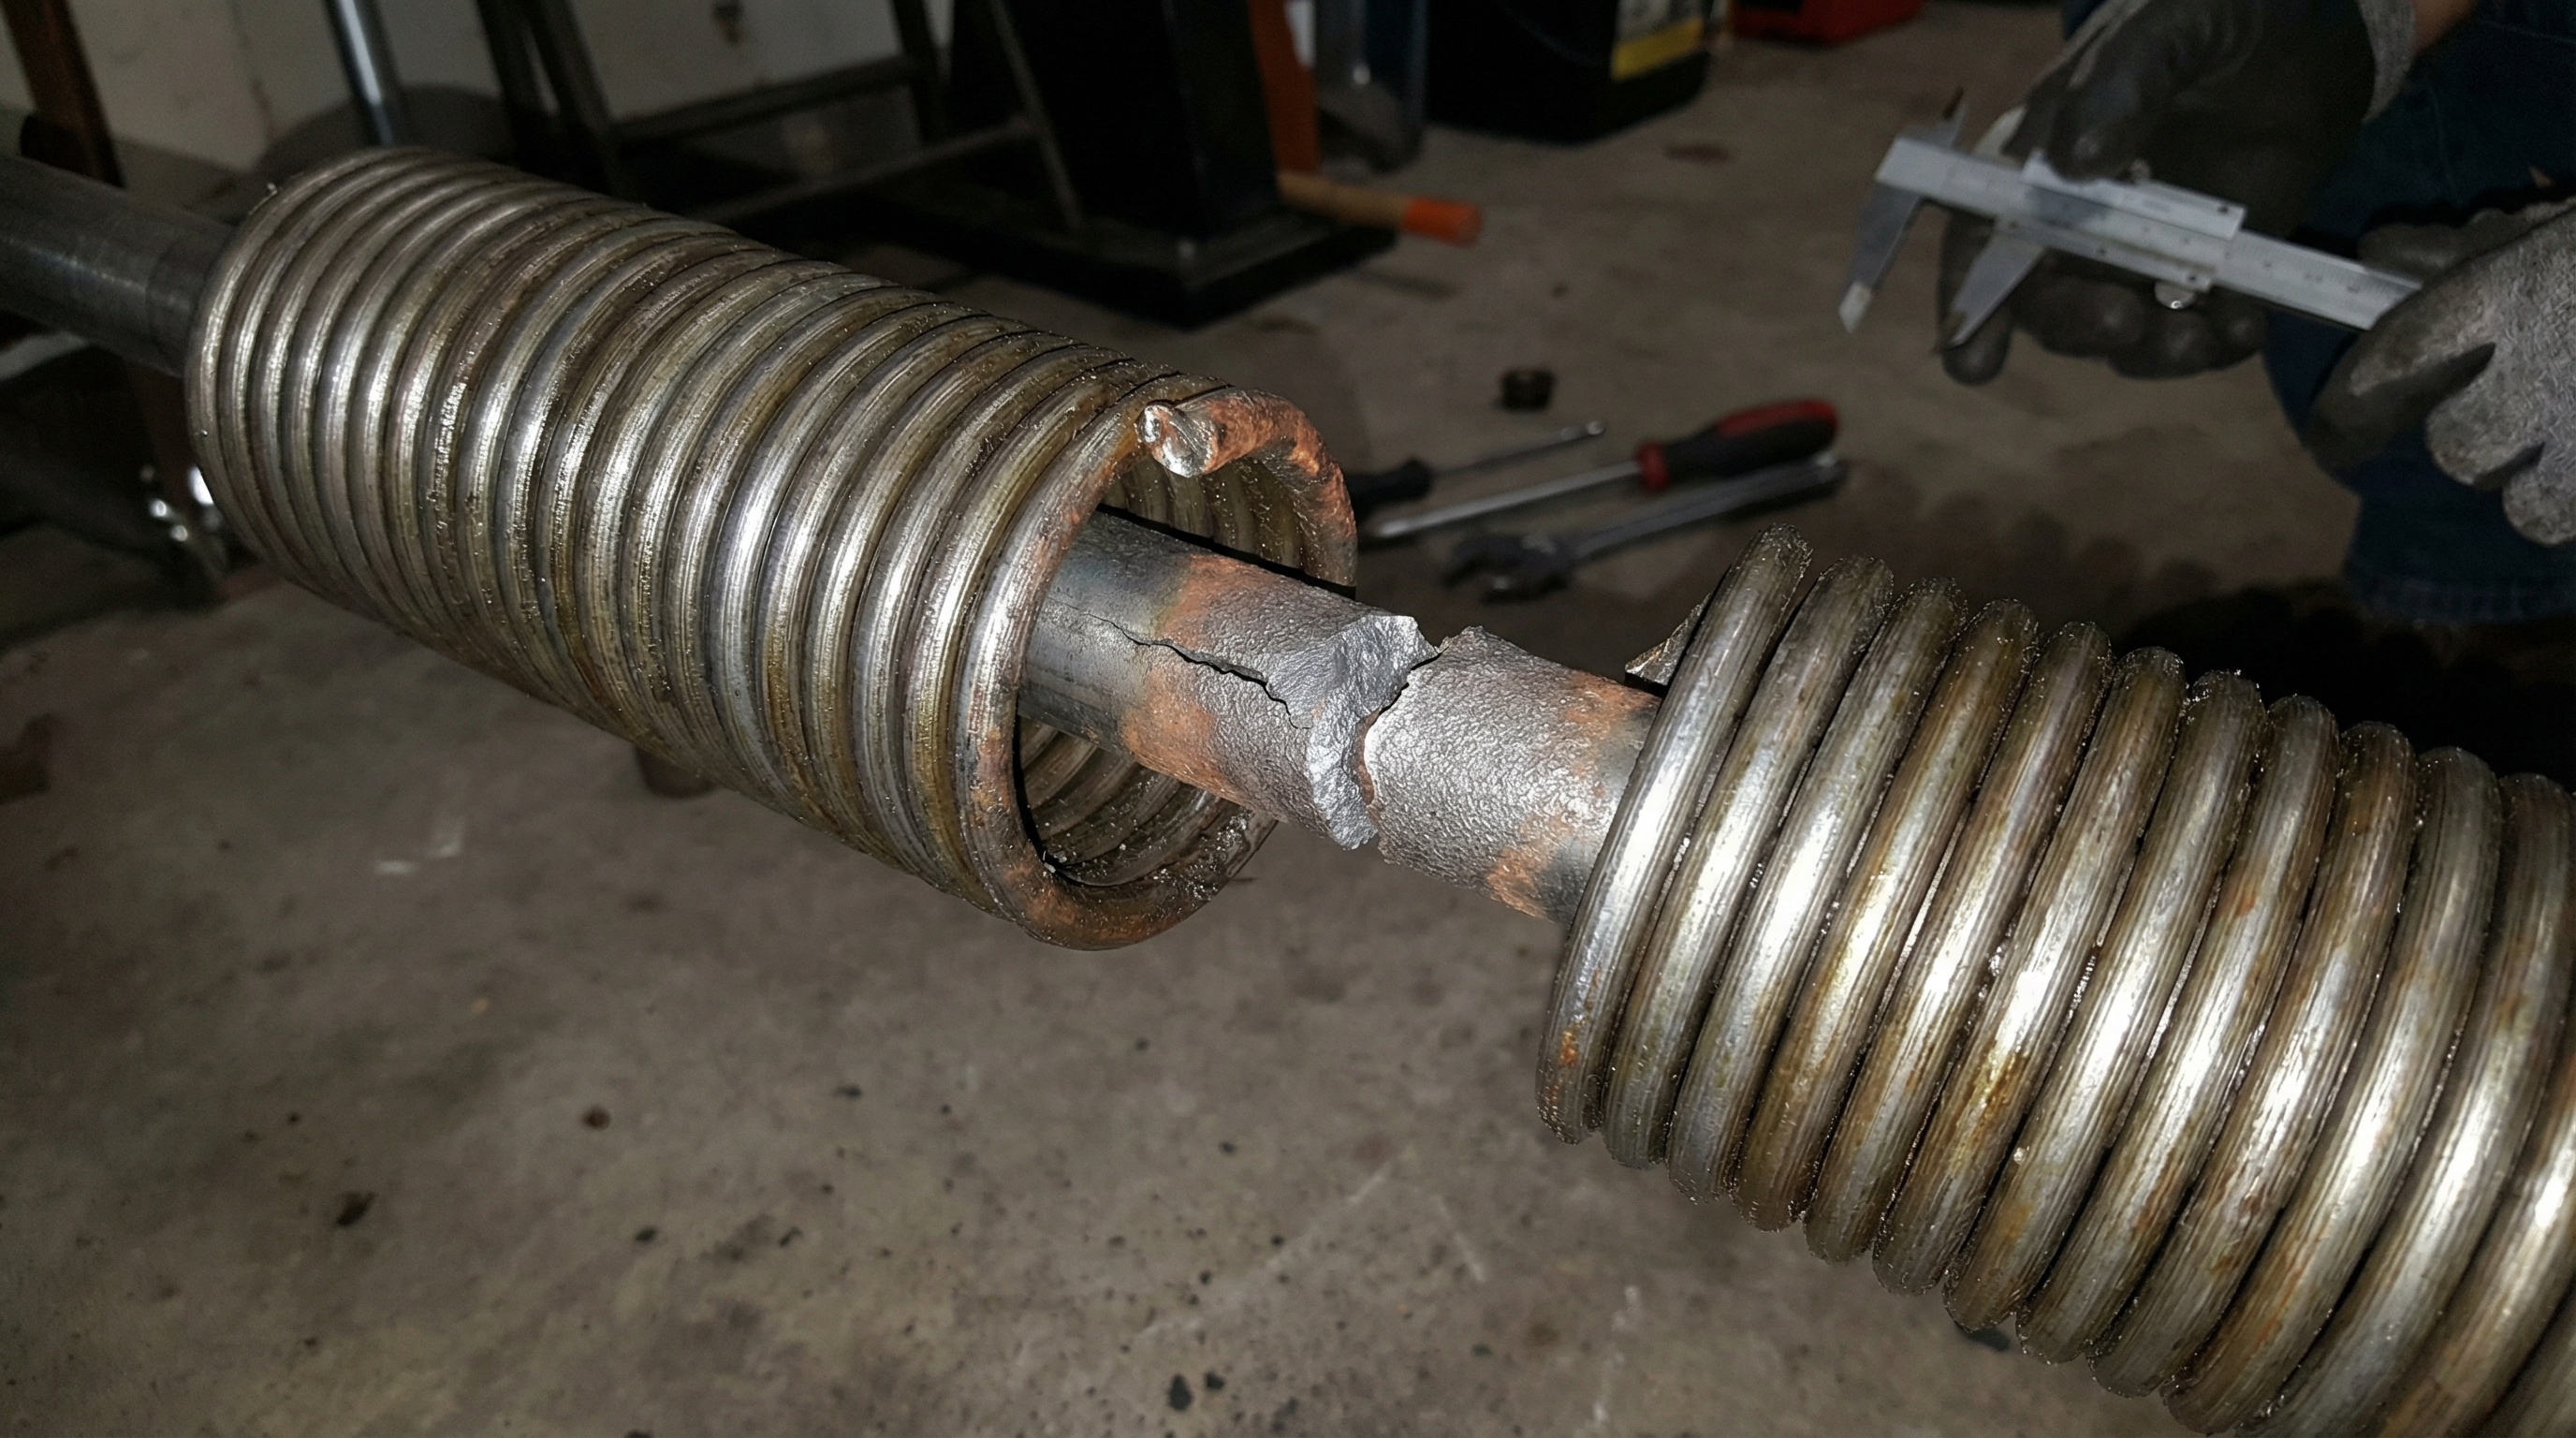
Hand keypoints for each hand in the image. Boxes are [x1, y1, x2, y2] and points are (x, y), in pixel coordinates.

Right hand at [1940, 0, 2384, 384]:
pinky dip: (2218, 343)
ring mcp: (2145, 254)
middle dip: (2074, 324)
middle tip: (2121, 322)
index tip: (1973, 355)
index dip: (1969, 299)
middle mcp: (2078, 223)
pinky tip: (2245, 324)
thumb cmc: (2213, 18)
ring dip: (2151, 351)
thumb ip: (2120, 84)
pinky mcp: (2211, 271)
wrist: (2312, 30)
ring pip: (2122, 330)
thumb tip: (2077, 164)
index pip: (1983, 236)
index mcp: (2041, 164)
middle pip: (2046, 301)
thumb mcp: (2167, 29)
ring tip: (2200, 338)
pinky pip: (2200, 329)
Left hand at [2306, 203, 2575, 543]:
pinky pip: (2570, 521)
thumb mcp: (2561, 233)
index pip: (2391, 365)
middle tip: (2536, 399)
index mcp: (2514, 296)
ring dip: (2547, 482)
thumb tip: (2378, 254)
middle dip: (2483, 436)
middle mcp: (2545, 374)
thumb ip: (2469, 253)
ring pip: (2529, 507)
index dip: (2352, 409)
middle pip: (2460, 449)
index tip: (2336, 431)